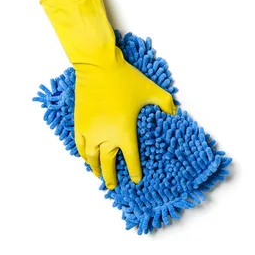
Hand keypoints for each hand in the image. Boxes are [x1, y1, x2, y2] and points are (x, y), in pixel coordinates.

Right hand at [41, 0, 175, 188]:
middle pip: (107, 164)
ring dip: (95, 168)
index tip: (136, 180)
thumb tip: (175, 112)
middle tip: (113, 187)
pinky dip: (82, 154)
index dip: (134, 171)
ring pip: (91, 157)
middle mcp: (105, 137)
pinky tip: (85, 158)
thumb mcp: (152, 91)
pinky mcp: (79, 123)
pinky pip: (79, 144)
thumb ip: (165, 104)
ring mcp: (90, 131)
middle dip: (111, 177)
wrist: (98, 67)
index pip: (131, 159)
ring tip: (98, 176)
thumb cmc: (126, 79)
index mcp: (124, 133)